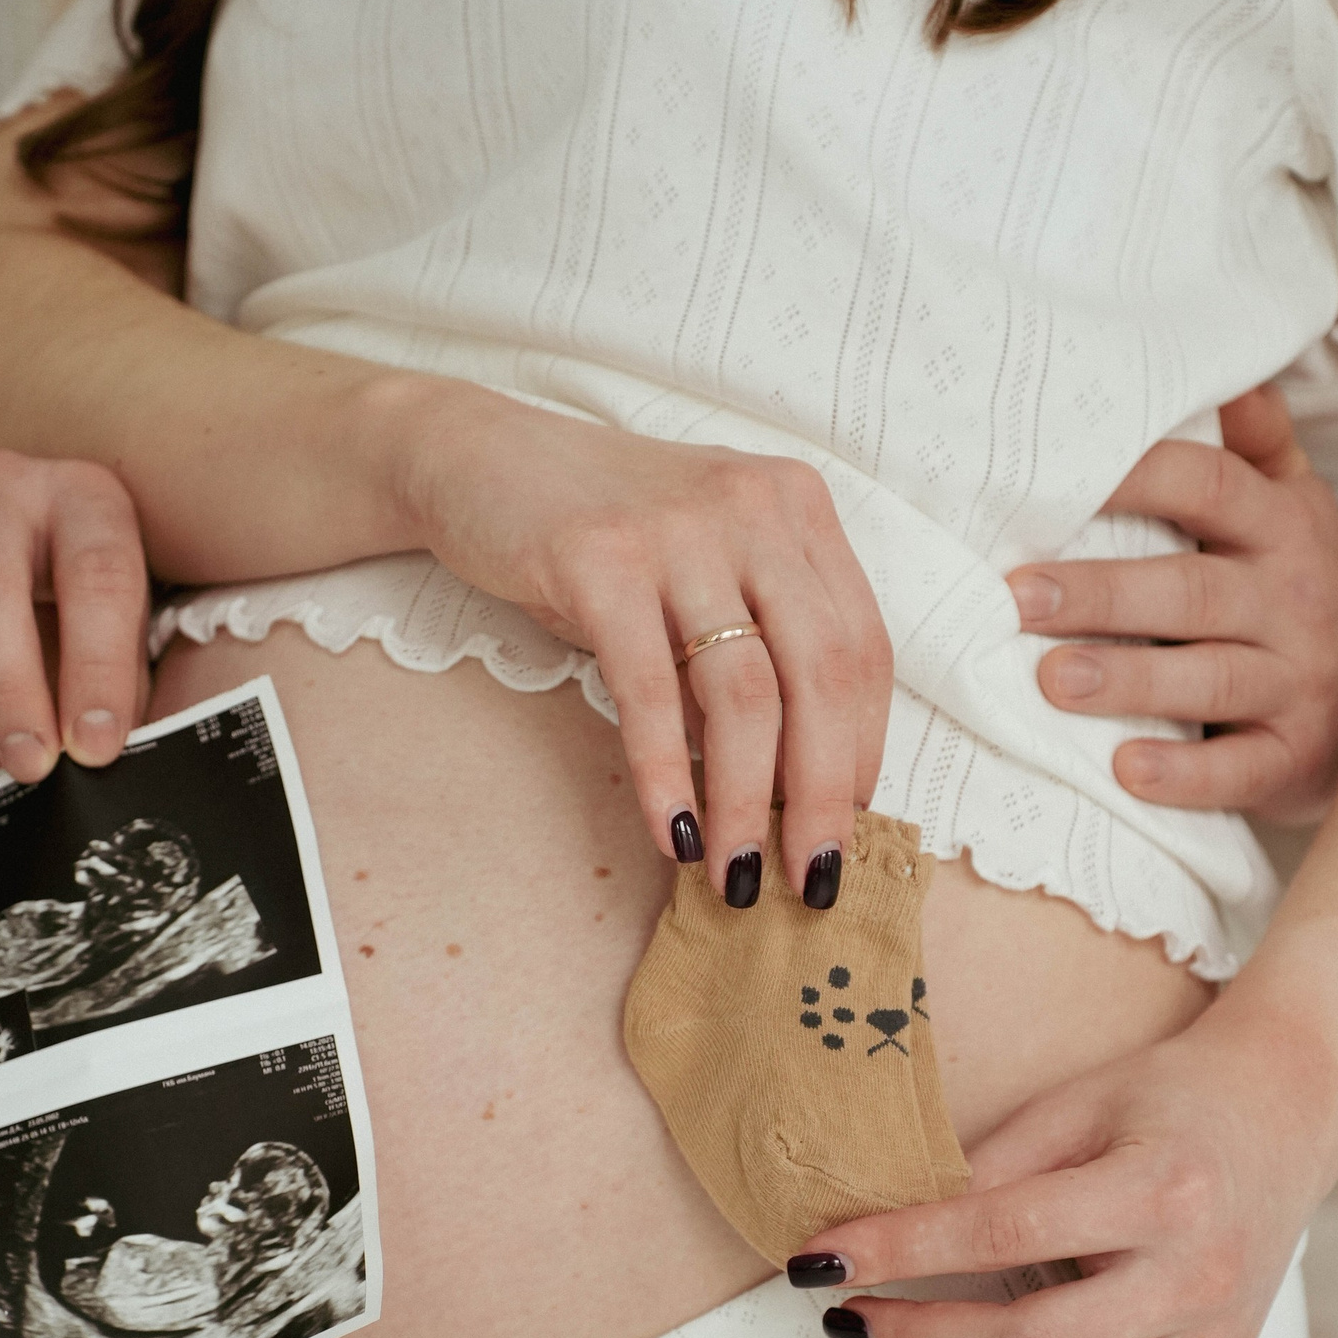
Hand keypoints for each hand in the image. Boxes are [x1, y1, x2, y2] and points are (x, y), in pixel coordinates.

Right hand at [0, 451, 150, 779]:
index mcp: (86, 499)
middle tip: (27, 760)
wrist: (32, 571)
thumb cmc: (89, 612)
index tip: (95, 743)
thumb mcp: (139, 636)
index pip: (95, 574)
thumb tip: (107, 749)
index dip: (96, 669)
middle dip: (4, 691)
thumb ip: (138, 685)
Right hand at [397, 389, 892, 896]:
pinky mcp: (600, 558)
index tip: (850, 826)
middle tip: (812, 878)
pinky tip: (673, 833)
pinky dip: (666, 775)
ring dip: (746, 801)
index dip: (863, 748)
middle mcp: (753, 508)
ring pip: (745, 692)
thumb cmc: (597, 535)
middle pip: (821, 675)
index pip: (862, 646)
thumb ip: (750, 645)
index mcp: (794, 509)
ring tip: (735, 877)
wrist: (474, 458)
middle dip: (823, 793)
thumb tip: (793, 784)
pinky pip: (649, 691)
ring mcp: (679, 529)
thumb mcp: (698, 572)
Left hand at [795, 987, 1337, 1337]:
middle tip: (851, 1320)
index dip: (899, 1251)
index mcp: (1161, 1192)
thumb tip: (886, 1230)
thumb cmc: (1169, 1096)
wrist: (1287, 1112)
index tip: (821, 1259)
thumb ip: (991, 1168)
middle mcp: (1194, 1279)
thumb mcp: (1077, 1104)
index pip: (1001, 1235)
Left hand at [1005, 386, 1337, 824]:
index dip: (1136, 477)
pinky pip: (1238, 769)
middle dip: (1104, 593)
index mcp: (1280, 527)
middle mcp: (1291, 600)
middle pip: (1191, 589)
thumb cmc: (1301, 587)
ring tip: (1053, 680)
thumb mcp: (1294, 506)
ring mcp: (1296, 682)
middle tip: (1019, 597)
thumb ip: (1256, 445)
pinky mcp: (1292, 758)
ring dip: (1130, 680)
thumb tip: (1230, 374)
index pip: (1206, 486)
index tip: (1051, 478)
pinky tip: (1125, 771)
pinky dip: (1184, 773)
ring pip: (1209, 678)